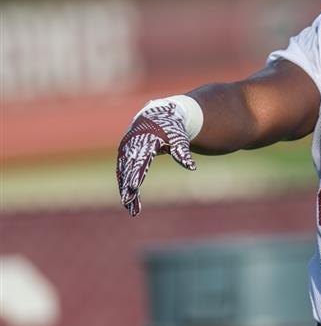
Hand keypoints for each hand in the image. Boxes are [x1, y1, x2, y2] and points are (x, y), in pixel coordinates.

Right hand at [116, 102, 196, 216]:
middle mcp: (132, 146)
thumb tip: (192, 166)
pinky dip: (125, 186)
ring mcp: (126, 151)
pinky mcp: (125, 156)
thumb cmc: (171, 129)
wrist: (157, 116)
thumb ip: (182, 152)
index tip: (134, 187)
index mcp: (145, 141)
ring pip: (123, 173)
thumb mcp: (179, 138)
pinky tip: (130, 202)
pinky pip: (123, 173)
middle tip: (128, 202)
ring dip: (125, 190)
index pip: (140, 160)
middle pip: (128, 169)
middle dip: (127, 186)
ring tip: (130, 208)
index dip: (136, 173)